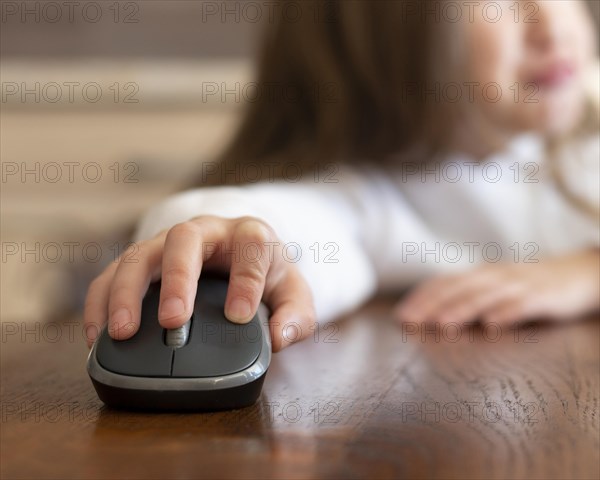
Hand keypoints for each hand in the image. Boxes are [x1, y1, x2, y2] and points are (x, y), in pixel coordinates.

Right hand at [84, 216, 315, 351]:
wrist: (239, 255)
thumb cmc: (266, 275)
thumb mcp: (292, 293)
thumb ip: (296, 315)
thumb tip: (280, 337)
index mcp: (249, 236)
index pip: (251, 245)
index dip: (246, 280)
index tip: (239, 315)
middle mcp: (206, 232)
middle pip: (184, 238)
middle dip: (177, 278)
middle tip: (173, 320)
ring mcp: (168, 244)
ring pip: (140, 253)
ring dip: (126, 291)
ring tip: (122, 332)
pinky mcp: (143, 262)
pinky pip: (112, 273)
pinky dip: (101, 301)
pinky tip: (97, 335)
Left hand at [394, 250, 599, 326]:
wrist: (577, 274)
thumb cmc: (525, 287)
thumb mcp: (492, 288)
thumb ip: (464, 298)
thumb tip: (427, 314)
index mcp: (479, 275)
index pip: (443, 284)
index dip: (420, 298)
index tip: (400, 316)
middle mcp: (494, 276)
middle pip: (458, 289)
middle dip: (432, 305)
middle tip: (410, 321)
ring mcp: (519, 285)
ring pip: (485, 296)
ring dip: (461, 309)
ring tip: (441, 324)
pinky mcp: (544, 297)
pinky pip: (523, 305)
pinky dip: (506, 313)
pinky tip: (492, 325)